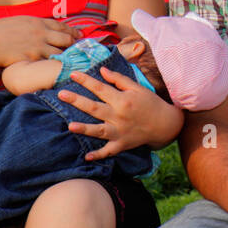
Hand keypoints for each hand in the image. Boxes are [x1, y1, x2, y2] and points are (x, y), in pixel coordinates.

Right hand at [0, 16, 79, 67]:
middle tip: (80, 48)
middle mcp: (41, 33)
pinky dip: (56, 65)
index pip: (60, 26)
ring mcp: (38, 46)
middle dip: (75, 44)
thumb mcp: (17, 22)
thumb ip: (30, 25)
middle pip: (65, 38)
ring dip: (68, 56)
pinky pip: (49, 62)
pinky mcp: (34, 58)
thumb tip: (37, 26)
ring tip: (75, 60)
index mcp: (37, 22)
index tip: (80, 35)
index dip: (72, 31)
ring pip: (61, 52)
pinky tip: (62, 68)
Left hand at [58, 65, 182, 157]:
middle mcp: (119, 116)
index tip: (73, 74)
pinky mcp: (122, 144)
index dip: (86, 81)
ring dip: (84, 129)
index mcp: (123, 100)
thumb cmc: (151, 103)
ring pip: (99, 131)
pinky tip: (87, 157)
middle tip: (62, 94)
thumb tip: (102, 70)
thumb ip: (119, 79)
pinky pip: (109, 151)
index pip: (100, 88)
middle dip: (77, 100)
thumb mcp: (138, 88)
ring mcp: (120, 132)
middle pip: (95, 108)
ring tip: (70, 126)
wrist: (165, 124)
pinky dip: (99, 155)